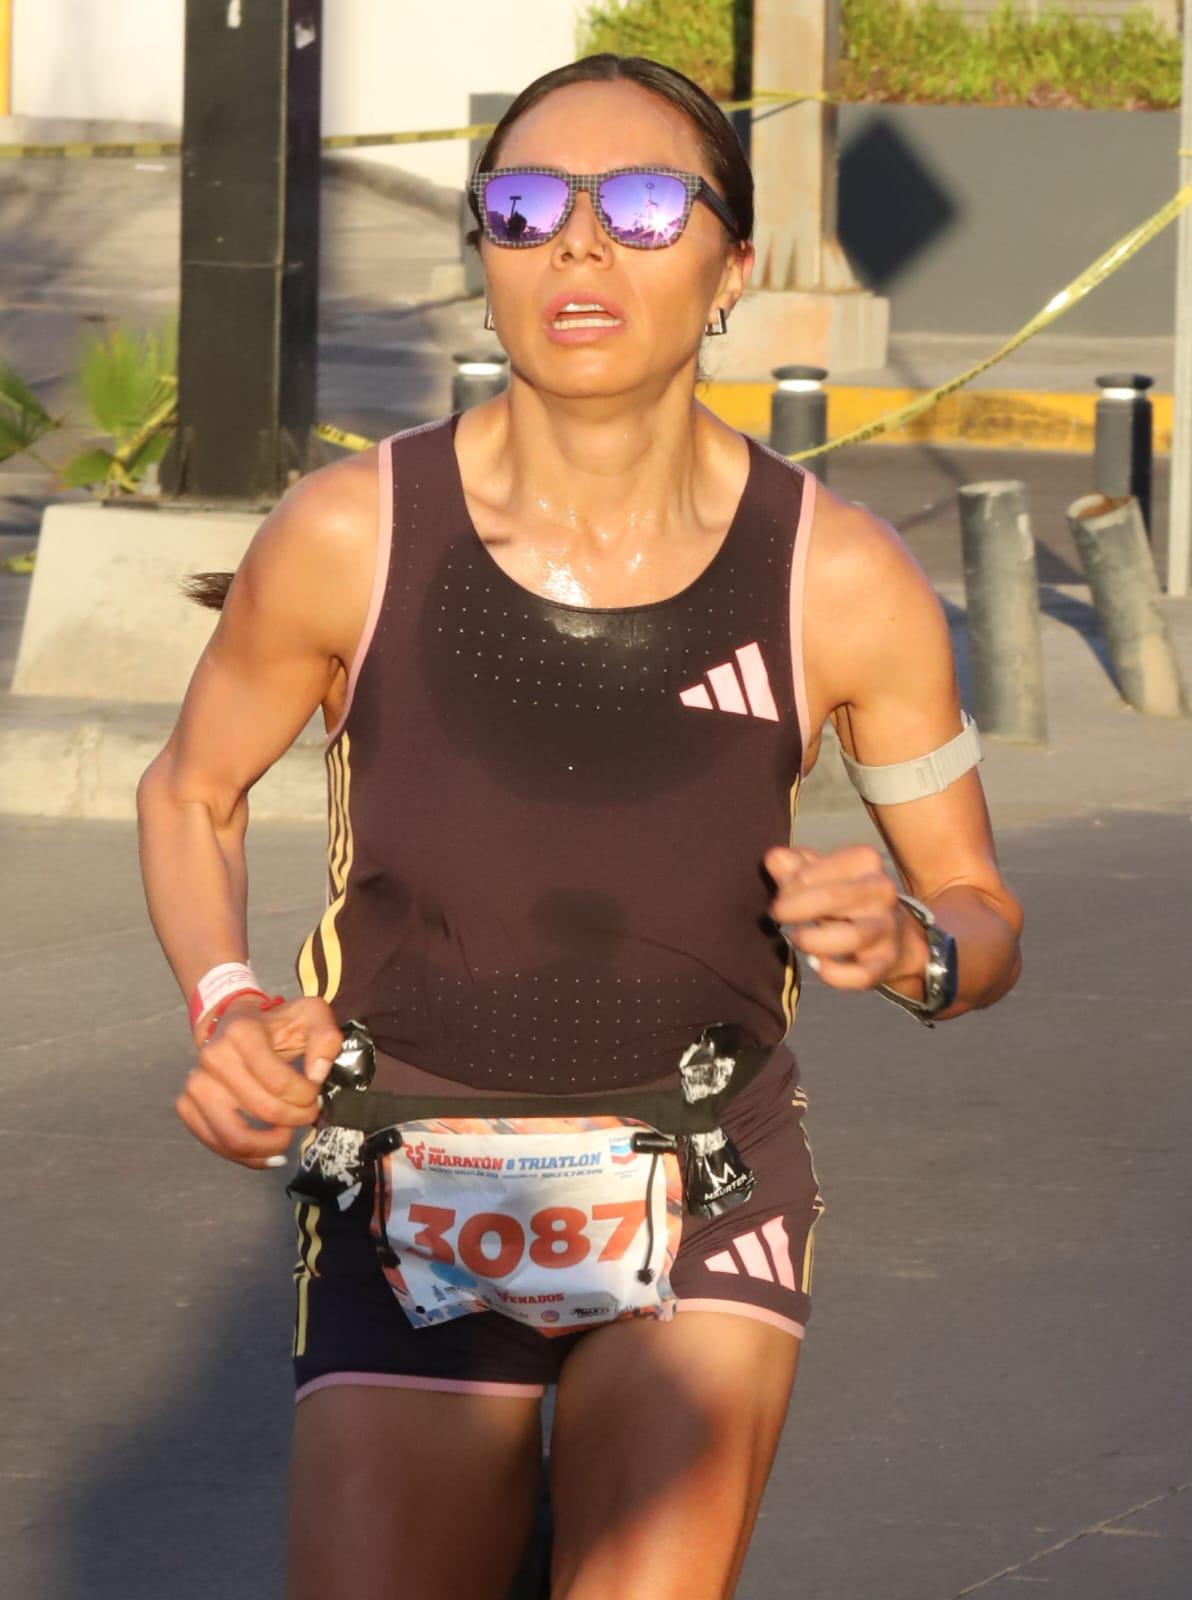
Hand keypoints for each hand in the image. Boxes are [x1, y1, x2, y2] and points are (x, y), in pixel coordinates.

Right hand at [175, 995, 343, 1169]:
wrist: (235, 1022)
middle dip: (295, 1119)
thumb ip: (325, 1038)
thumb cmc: (277, 1024)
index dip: (306, 1096)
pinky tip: (267, 1153)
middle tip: (308, 1113)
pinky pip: (215, 1144)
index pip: (279, 1082)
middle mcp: (213, 1057)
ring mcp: (196, 1083)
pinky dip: (245, 1156)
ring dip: (269, 1146)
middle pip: (263, 1110)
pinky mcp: (187, 1104)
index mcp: (242, 1033)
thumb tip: (318, 1074)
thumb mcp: (310, 1015)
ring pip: (233, 1137)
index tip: (314, 1092)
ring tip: (286, 1137)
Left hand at [764, 844, 923, 992]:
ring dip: (813, 940)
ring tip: (795, 938)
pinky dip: (833, 974)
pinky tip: (815, 964)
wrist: (894, 933)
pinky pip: (860, 974)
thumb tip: (774, 859)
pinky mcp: (885, 962)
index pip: (816, 870)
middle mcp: (881, 891)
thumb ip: (794, 866)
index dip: (789, 885)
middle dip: (795, 908)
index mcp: (864, 861)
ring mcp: (886, 928)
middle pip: (831, 897)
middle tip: (776, 914)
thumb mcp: (821, 874)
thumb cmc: (845, 897)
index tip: (780, 895)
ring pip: (852, 937)